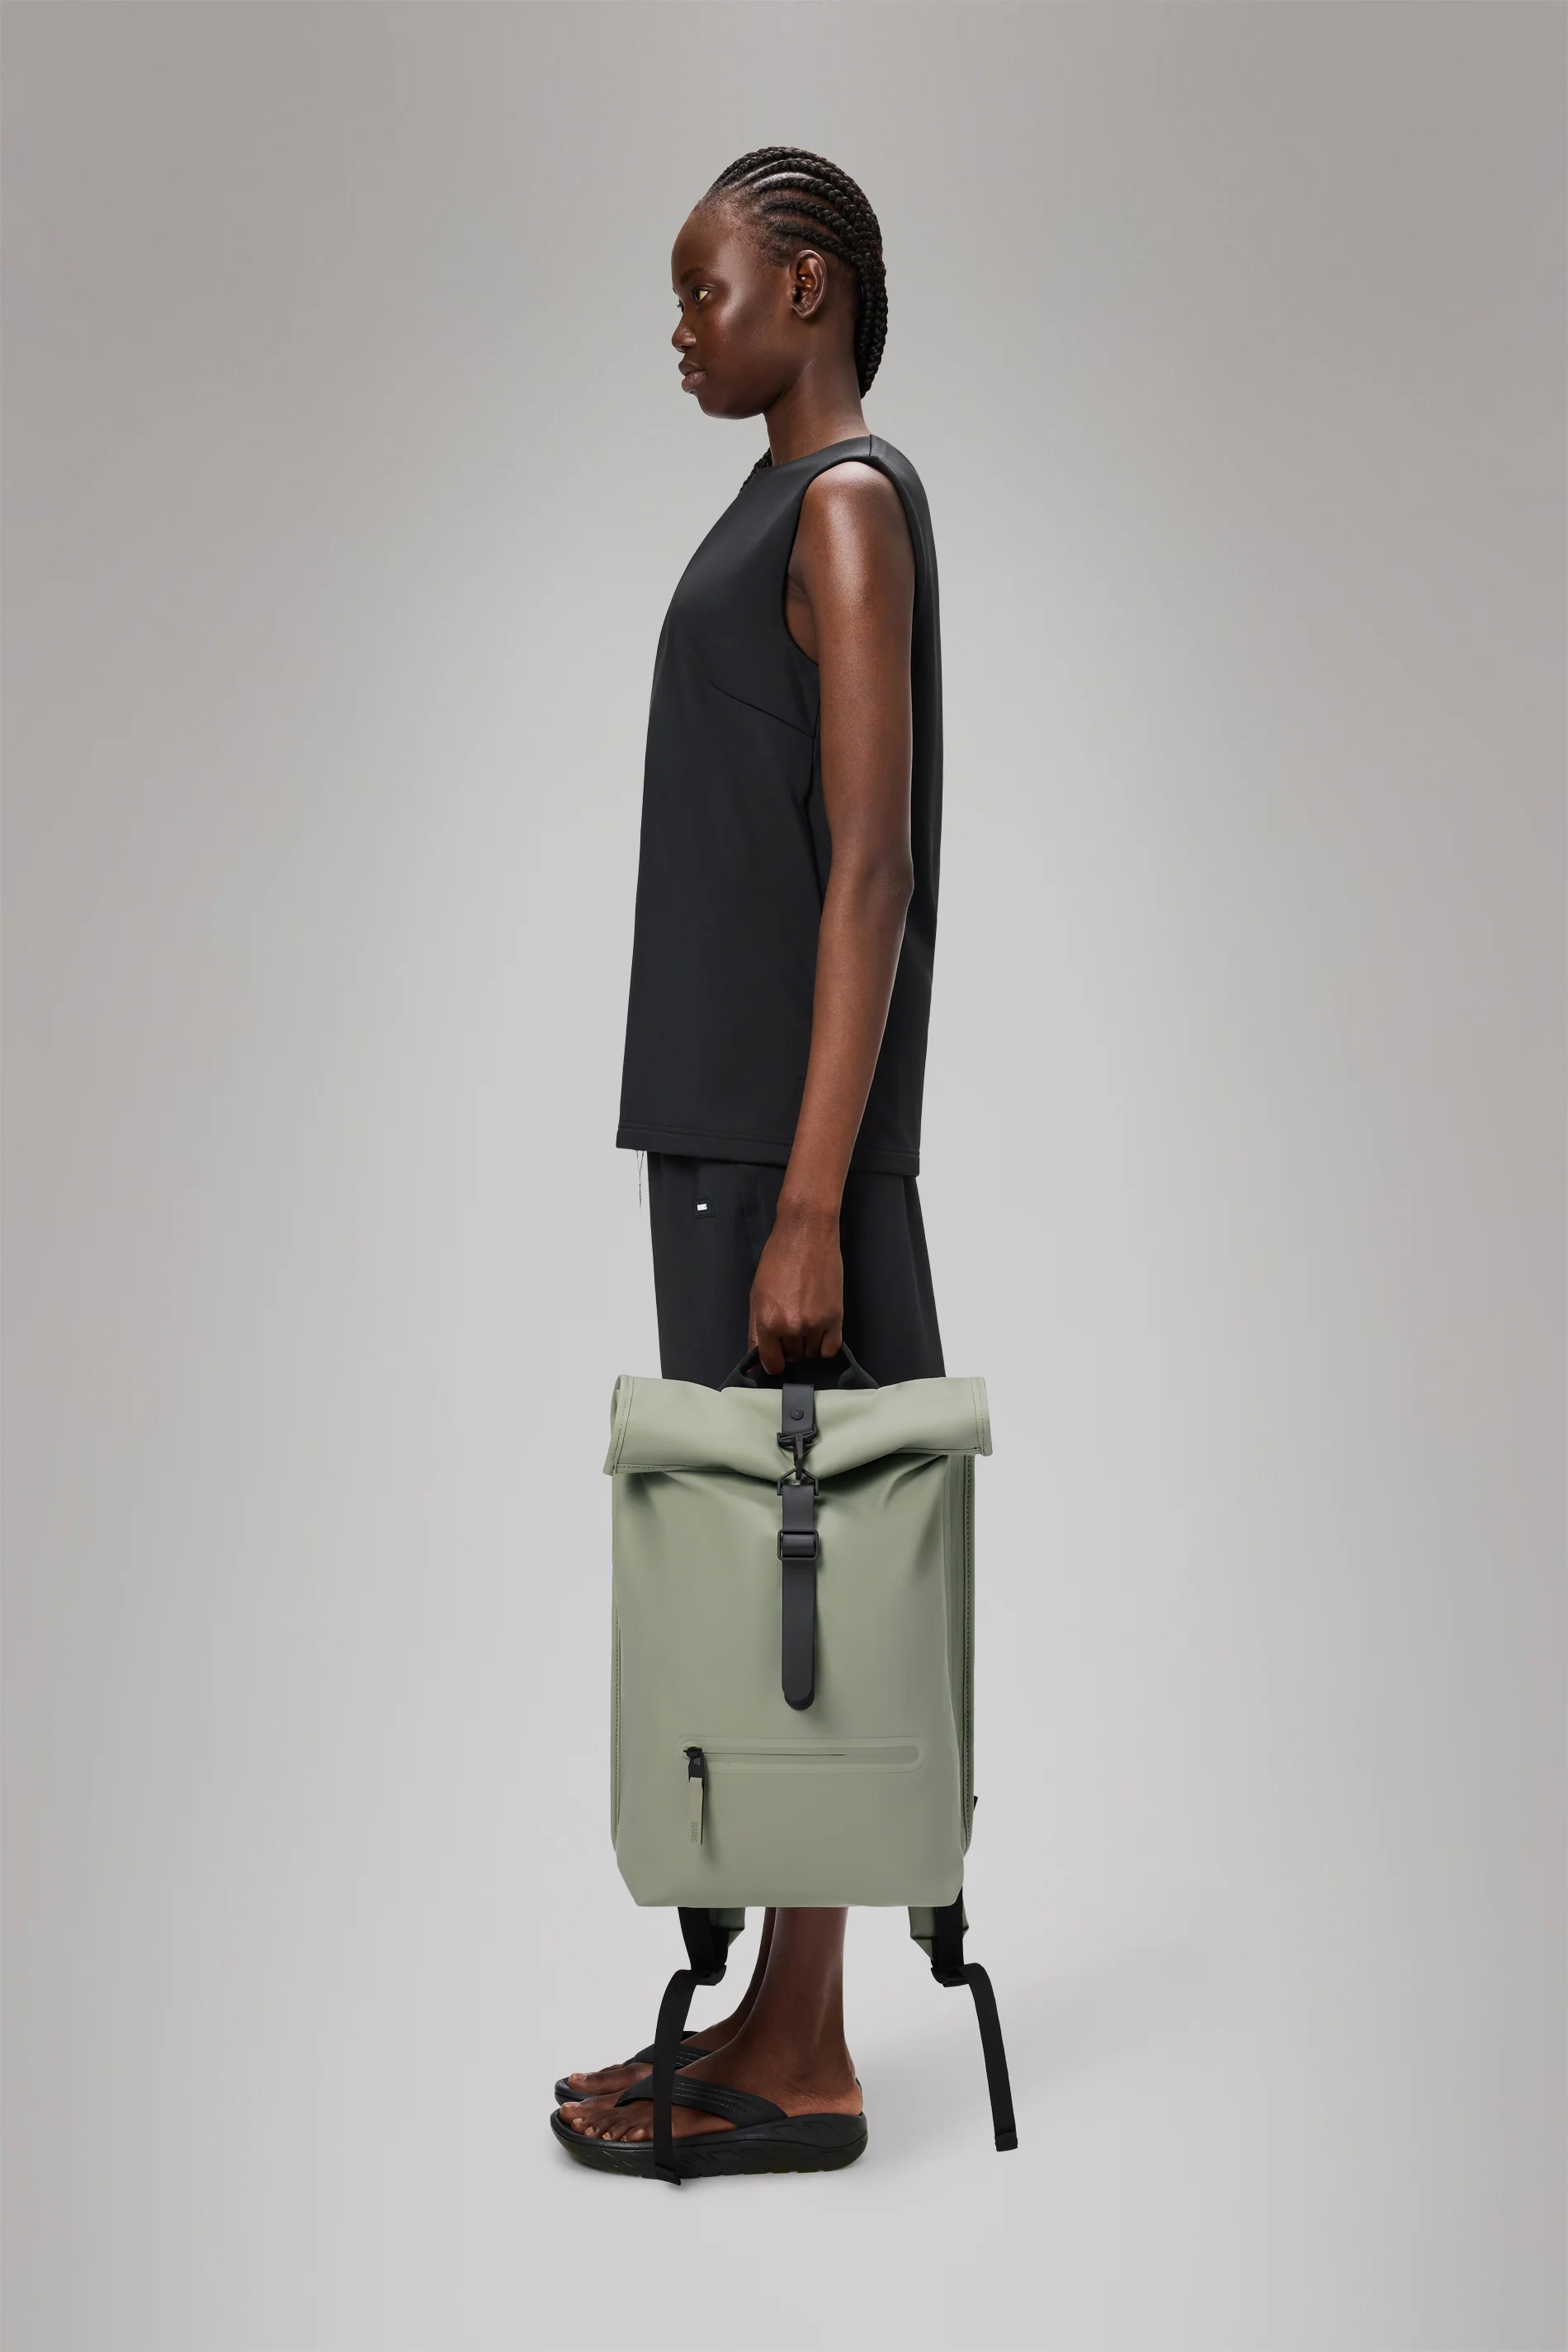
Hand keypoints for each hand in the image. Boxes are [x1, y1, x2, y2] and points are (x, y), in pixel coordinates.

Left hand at [749, 1200, 843, 1373]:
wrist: (806, 1235)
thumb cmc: (778, 1259)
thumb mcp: (757, 1294)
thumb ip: (756, 1329)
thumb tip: (757, 1358)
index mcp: (768, 1321)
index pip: (771, 1362)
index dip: (773, 1363)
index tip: (776, 1358)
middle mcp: (792, 1327)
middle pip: (793, 1357)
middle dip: (789, 1349)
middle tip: (790, 1328)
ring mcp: (816, 1323)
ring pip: (812, 1353)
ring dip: (808, 1345)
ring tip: (805, 1323)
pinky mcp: (836, 1317)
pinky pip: (832, 1348)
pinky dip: (825, 1345)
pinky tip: (820, 1332)